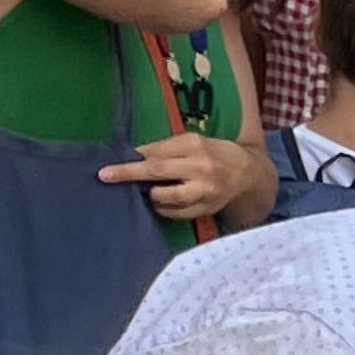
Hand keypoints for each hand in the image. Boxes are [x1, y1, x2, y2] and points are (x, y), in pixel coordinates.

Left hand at [102, 131, 255, 225]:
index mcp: (194, 145)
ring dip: (152, 195)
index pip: (156, 152)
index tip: (110, 164)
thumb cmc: (214, 153)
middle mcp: (200, 167)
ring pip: (170, 196)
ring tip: (145, 193)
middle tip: (106, 176)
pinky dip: (165, 209)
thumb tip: (135, 156)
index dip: (132, 159)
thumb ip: (166, 149)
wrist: (248, 173)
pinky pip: (180, 212)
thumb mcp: (192, 142)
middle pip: (158, 170)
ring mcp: (205, 189)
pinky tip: (159, 204)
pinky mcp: (208, 207)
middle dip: (129, 174)